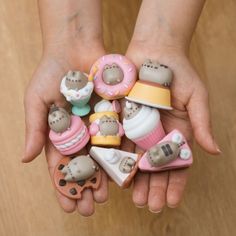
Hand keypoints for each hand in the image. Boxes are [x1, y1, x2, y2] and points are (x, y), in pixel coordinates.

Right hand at [23, 39, 107, 215]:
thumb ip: (35, 129)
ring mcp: (98, 124)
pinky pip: (117, 136)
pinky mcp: (114, 114)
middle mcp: (80, 132)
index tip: (67, 204)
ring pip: (101, 156)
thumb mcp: (37, 101)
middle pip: (83, 165)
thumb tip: (25, 158)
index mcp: (61, 133)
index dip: (64, 184)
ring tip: (104, 197)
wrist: (75, 47)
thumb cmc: (51, 72)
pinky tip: (121, 171)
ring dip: (103, 177)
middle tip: (89, 208)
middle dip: (85, 186)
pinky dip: (118, 154)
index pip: (61, 164)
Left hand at [121, 41, 219, 212]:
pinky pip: (120, 140)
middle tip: (149, 205)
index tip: (171, 201)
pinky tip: (116, 173)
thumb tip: (214, 151)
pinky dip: (118, 157)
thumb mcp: (197, 98)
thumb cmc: (180, 72)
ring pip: (135, 158)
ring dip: (134, 178)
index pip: (177, 162)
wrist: (155, 51)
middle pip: (155, 165)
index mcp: (177, 130)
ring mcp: (139, 127)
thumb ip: (203, 124)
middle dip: (153, 186)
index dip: (175, 182)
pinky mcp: (123, 118)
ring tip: (133, 197)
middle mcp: (157, 133)